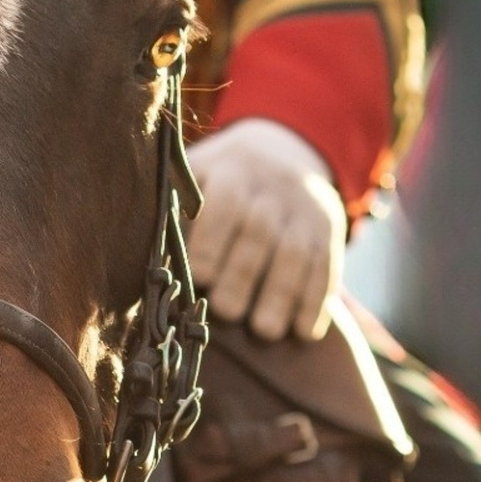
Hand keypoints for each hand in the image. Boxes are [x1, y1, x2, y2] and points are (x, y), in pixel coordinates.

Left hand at [186, 118, 346, 340]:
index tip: (199, 279)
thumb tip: (150, 259)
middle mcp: (271, 185)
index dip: (211, 242)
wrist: (282, 148)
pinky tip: (304, 333)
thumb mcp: (196, 175)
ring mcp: (304, 207)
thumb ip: (175, 208)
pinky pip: (327, 265)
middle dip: (242, 275)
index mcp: (231, 170)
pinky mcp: (330, 228)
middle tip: (225, 312)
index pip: (224, 204)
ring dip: (281, 294)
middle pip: (260, 231)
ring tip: (264, 331)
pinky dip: (317, 301)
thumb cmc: (218, 179)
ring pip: (296, 251)